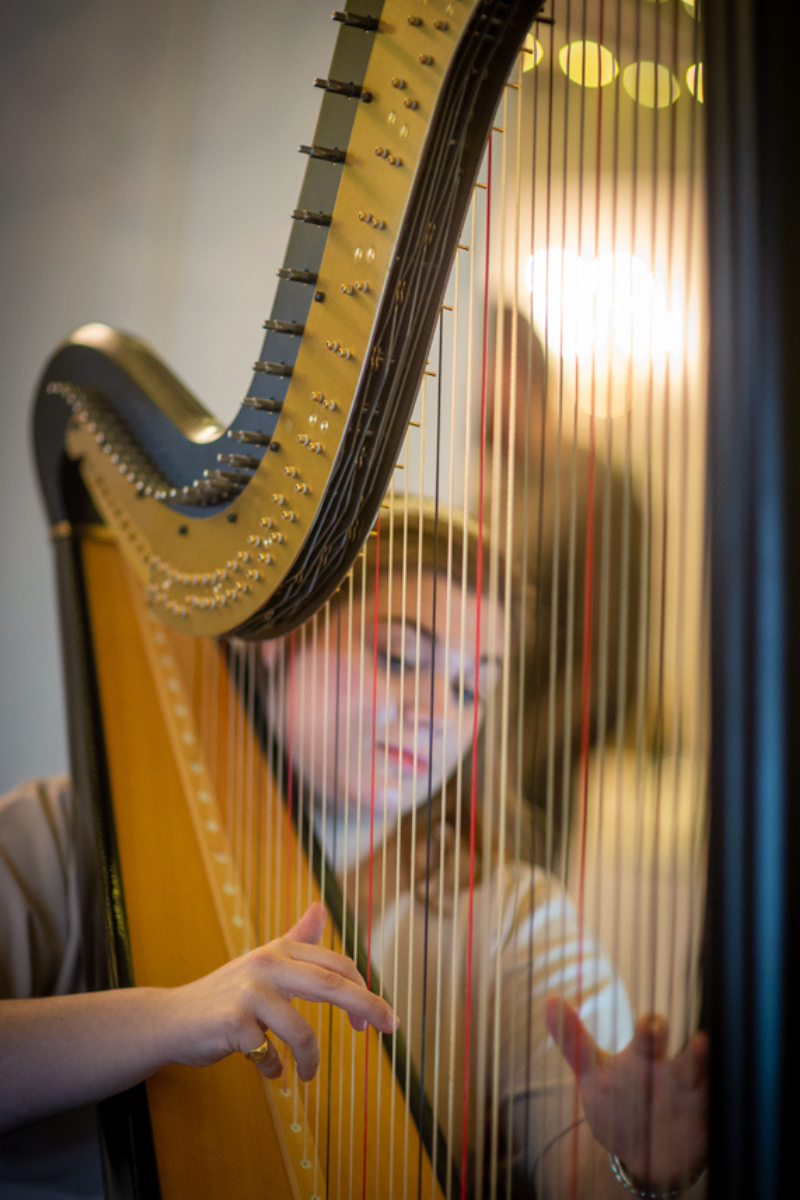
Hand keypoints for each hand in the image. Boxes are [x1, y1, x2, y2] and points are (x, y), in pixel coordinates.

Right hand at [163, 902, 396, 1081]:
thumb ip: (295, 938)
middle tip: (392, 1028)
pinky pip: (270, 1055)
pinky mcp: (233, 1021)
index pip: (337, 964)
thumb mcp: (264, 963)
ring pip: (302, 1031)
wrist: (171, 1019)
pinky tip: (269, 1070)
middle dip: (367, 1006)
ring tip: (308, 1074)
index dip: (364, 990)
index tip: (378, 1018)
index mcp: (281, 949)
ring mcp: (249, 991)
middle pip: (332, 984)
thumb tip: (320, 907)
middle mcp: (268, 963)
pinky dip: (274, 1069)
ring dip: (311, 1060)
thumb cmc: (224, 995)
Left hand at [545, 996, 707, 1188]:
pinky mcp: (702, 1128)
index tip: (650, 1027)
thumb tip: (550, 1000)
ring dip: (712, 1081)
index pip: (652, 1032)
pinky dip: (721, 1113)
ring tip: (715, 1068)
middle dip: (694, 1053)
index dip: (653, 1027)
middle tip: (699, 1044)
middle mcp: (672, 1073)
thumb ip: (573, 1040)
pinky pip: (718, 1118)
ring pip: (708, 1086)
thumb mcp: (593, 1074)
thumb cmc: (619, 1102)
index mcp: (644, 1057)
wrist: (640, 1153)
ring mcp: (690, 1101)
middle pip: (689, 1057)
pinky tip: (724, 1110)